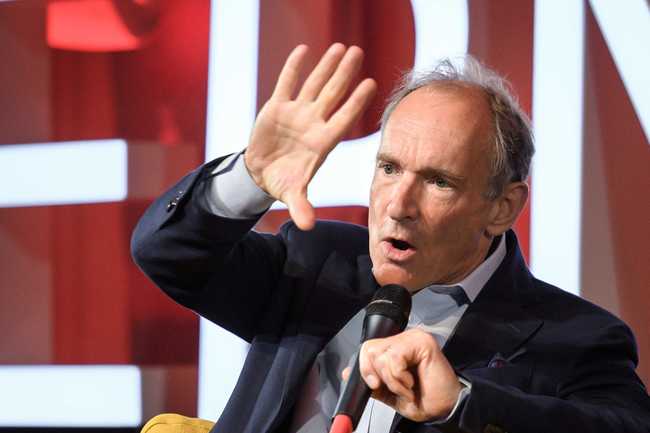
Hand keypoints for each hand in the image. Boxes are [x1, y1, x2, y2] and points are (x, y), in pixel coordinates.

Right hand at [244, 43, 376, 229]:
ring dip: (326, 66)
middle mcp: (313, 123)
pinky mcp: (277, 107)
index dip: (356, 102)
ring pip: (314, 85)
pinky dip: (293, 68)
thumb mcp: (292, 194)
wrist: (262, 174)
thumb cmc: (284, 182)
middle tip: (359, 52)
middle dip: (345, 74)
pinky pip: (287, 84)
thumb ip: (301, 207)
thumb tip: (308, 227)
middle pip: (333, 94)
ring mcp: (297, 113)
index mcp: (322, 142)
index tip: (371, 84)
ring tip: (341, 47)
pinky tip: (304, 50)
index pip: (343, 118)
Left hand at [344, 328, 461, 421]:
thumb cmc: (424, 400)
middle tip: (396, 387)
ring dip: (392, 380)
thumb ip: (372, 382)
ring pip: (381, 355)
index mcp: (395, 348)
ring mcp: (412, 338)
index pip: (367, 348)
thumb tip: (348, 373)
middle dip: (378, 375)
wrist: (445, 409)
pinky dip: (399, 378)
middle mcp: (403, 339)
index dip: (365, 368)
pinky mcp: (421, 342)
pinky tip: (412, 383)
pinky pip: (394, 358)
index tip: (374, 385)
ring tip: (408, 387)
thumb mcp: (390, 393)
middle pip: (369, 349)